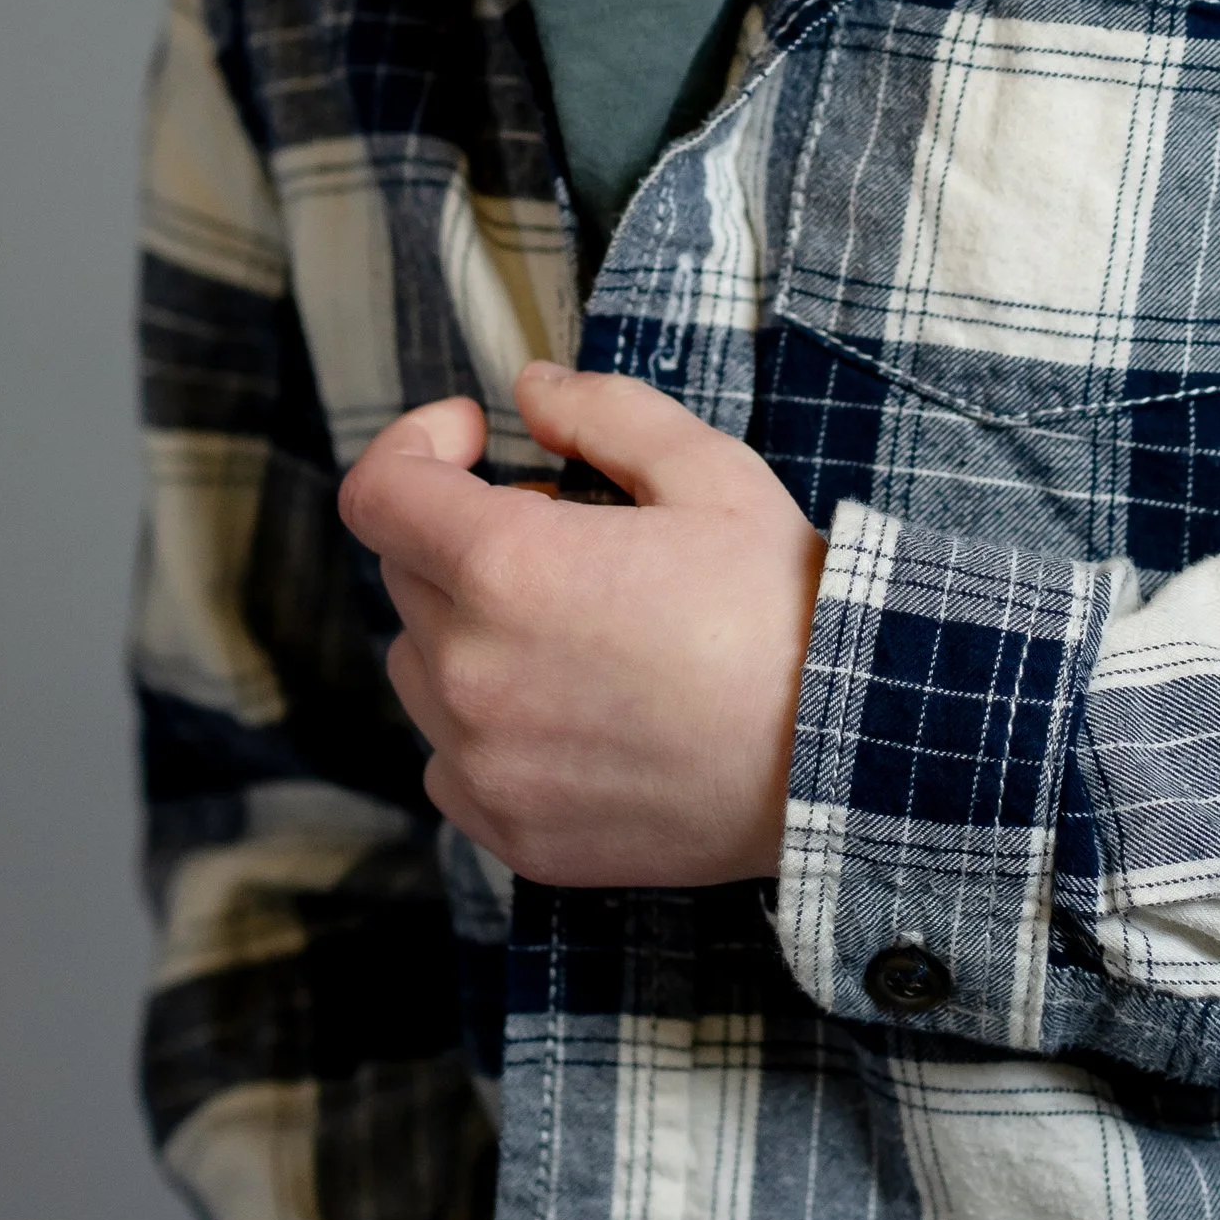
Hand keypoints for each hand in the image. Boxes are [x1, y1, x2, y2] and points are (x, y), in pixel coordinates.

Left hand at [339, 361, 828, 887]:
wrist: (840, 754)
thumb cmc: (780, 607)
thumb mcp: (708, 471)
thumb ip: (602, 413)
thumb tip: (531, 391)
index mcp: (506, 566)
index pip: (378, 493)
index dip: (414, 445)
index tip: (473, 441)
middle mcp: (470, 668)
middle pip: (407, 573)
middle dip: (466, 534)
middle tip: (569, 535)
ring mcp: (483, 760)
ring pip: (421, 667)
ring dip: (469, 630)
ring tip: (576, 629)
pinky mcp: (508, 828)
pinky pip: (449, 760)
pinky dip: (486, 726)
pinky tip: (573, 708)